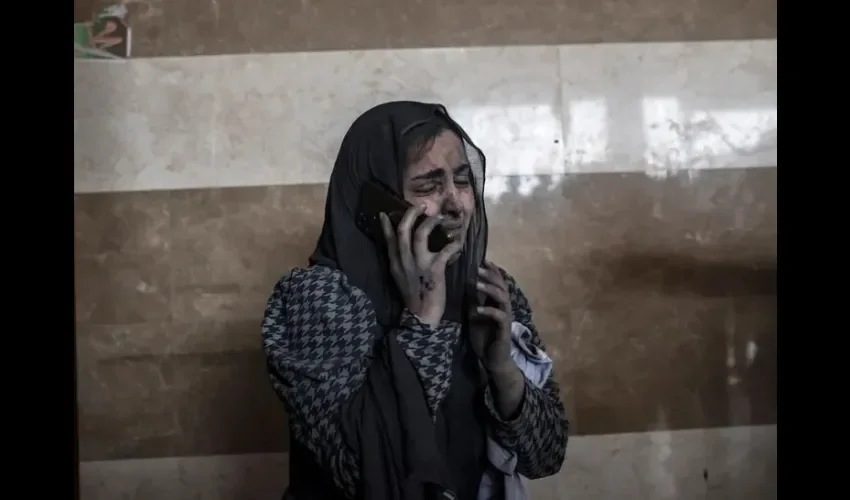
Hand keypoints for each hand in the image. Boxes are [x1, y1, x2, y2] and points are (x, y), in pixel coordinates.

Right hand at [380, 205, 463, 326]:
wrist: (422, 317)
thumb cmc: (415, 297)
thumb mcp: (401, 278)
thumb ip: (402, 262)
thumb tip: (406, 248)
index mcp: (395, 263)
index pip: (389, 240)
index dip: (387, 225)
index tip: (385, 213)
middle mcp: (404, 261)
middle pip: (404, 231)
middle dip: (411, 215)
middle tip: (421, 206)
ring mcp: (418, 264)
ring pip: (420, 235)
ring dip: (430, 223)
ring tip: (439, 217)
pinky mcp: (434, 269)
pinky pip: (445, 251)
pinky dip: (453, 244)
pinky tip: (458, 242)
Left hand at [470, 261, 513, 371]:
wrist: (491, 359)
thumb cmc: (484, 337)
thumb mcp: (474, 316)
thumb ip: (473, 301)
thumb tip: (466, 285)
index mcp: (496, 303)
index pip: (497, 283)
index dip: (492, 271)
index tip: (483, 260)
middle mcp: (503, 307)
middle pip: (501, 286)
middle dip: (491, 275)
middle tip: (478, 267)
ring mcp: (505, 317)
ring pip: (503, 297)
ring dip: (490, 289)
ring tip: (476, 283)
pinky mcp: (504, 329)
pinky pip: (499, 316)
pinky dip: (489, 310)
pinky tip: (478, 308)